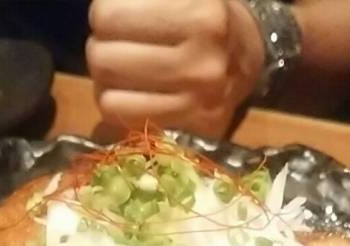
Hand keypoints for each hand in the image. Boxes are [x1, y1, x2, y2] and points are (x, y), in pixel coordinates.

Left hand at [87, 0, 264, 137]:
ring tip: (123, 71)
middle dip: (101, 49)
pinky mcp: (192, 130)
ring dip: (106, 82)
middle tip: (117, 46)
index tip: (118, 17)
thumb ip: (136, 2)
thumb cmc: (204, 15)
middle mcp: (201, 61)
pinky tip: (132, 94)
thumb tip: (99, 16)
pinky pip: (124, 120)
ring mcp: (198, 102)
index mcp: (199, 14)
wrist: (250, 57)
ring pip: (107, 95)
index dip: (104, 14)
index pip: (107, 16)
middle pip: (102, 58)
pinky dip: (119, 106)